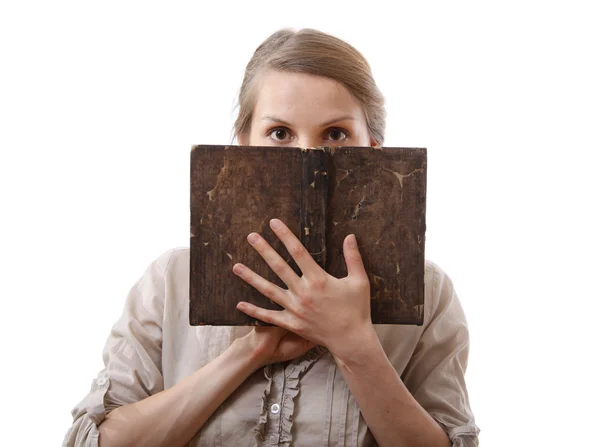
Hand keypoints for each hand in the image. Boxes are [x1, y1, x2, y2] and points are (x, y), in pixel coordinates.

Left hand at [232, 218, 374, 359]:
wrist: (351, 339)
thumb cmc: (357, 309)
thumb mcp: (359, 281)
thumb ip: (353, 257)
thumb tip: (350, 236)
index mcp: (319, 279)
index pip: (298, 252)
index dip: (285, 236)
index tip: (274, 223)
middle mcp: (303, 292)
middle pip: (279, 266)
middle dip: (264, 250)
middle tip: (251, 236)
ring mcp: (295, 309)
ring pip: (268, 290)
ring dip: (251, 277)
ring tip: (235, 266)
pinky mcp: (291, 323)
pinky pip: (269, 316)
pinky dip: (254, 310)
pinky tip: (239, 304)